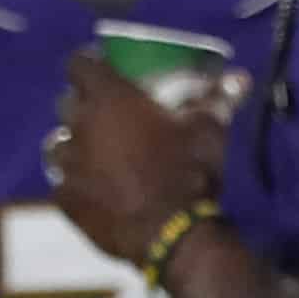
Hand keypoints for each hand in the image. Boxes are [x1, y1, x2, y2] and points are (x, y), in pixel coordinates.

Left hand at [44, 43, 223, 271]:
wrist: (172, 234)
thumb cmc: (189, 170)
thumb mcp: (209, 131)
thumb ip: (215, 100)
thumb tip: (239, 77)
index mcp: (110, 99)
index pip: (79, 63)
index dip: (90, 63)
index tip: (106, 71)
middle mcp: (79, 125)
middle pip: (66, 103)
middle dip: (83, 107)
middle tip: (109, 118)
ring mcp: (68, 165)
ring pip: (59, 145)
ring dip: (75, 146)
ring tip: (96, 158)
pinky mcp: (65, 200)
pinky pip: (62, 185)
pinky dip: (76, 185)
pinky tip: (94, 192)